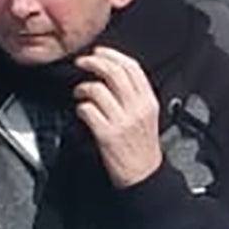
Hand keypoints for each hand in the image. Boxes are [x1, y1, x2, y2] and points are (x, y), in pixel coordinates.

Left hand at [73, 47, 165, 189]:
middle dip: (93, 62)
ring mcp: (122, 121)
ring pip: (97, 89)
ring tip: (80, 92)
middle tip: (82, 62)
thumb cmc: (143, 147)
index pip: (132, 68)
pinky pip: (87, 110)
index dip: (112, 55)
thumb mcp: (148, 116)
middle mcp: (137, 108)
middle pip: (114, 73)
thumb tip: (113, 74)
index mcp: (149, 101)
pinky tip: (81, 111)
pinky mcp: (107, 134)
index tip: (99, 52)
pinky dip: (80, 107)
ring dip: (82, 87)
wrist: (143, 175)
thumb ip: (135, 96)